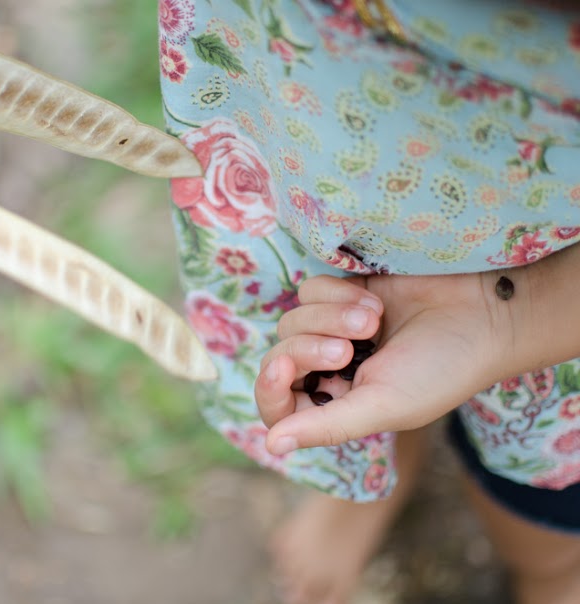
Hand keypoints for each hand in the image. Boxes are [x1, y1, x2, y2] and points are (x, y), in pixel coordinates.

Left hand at [255, 272, 514, 454]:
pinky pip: (310, 290)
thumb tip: (272, 445)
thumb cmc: (441, 369)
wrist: (482, 312)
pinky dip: (338, 293)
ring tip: (373, 321)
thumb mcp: (383, 405)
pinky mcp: (341, 292)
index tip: (283, 368)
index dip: (269, 390)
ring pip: (291, 320)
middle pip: (280, 358)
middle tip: (347, 350)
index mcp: (336, 405)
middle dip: (307, 350)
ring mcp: (331, 329)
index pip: (277, 407)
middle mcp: (328, 370)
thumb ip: (326, 425)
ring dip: (329, 319)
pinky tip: (375, 301)